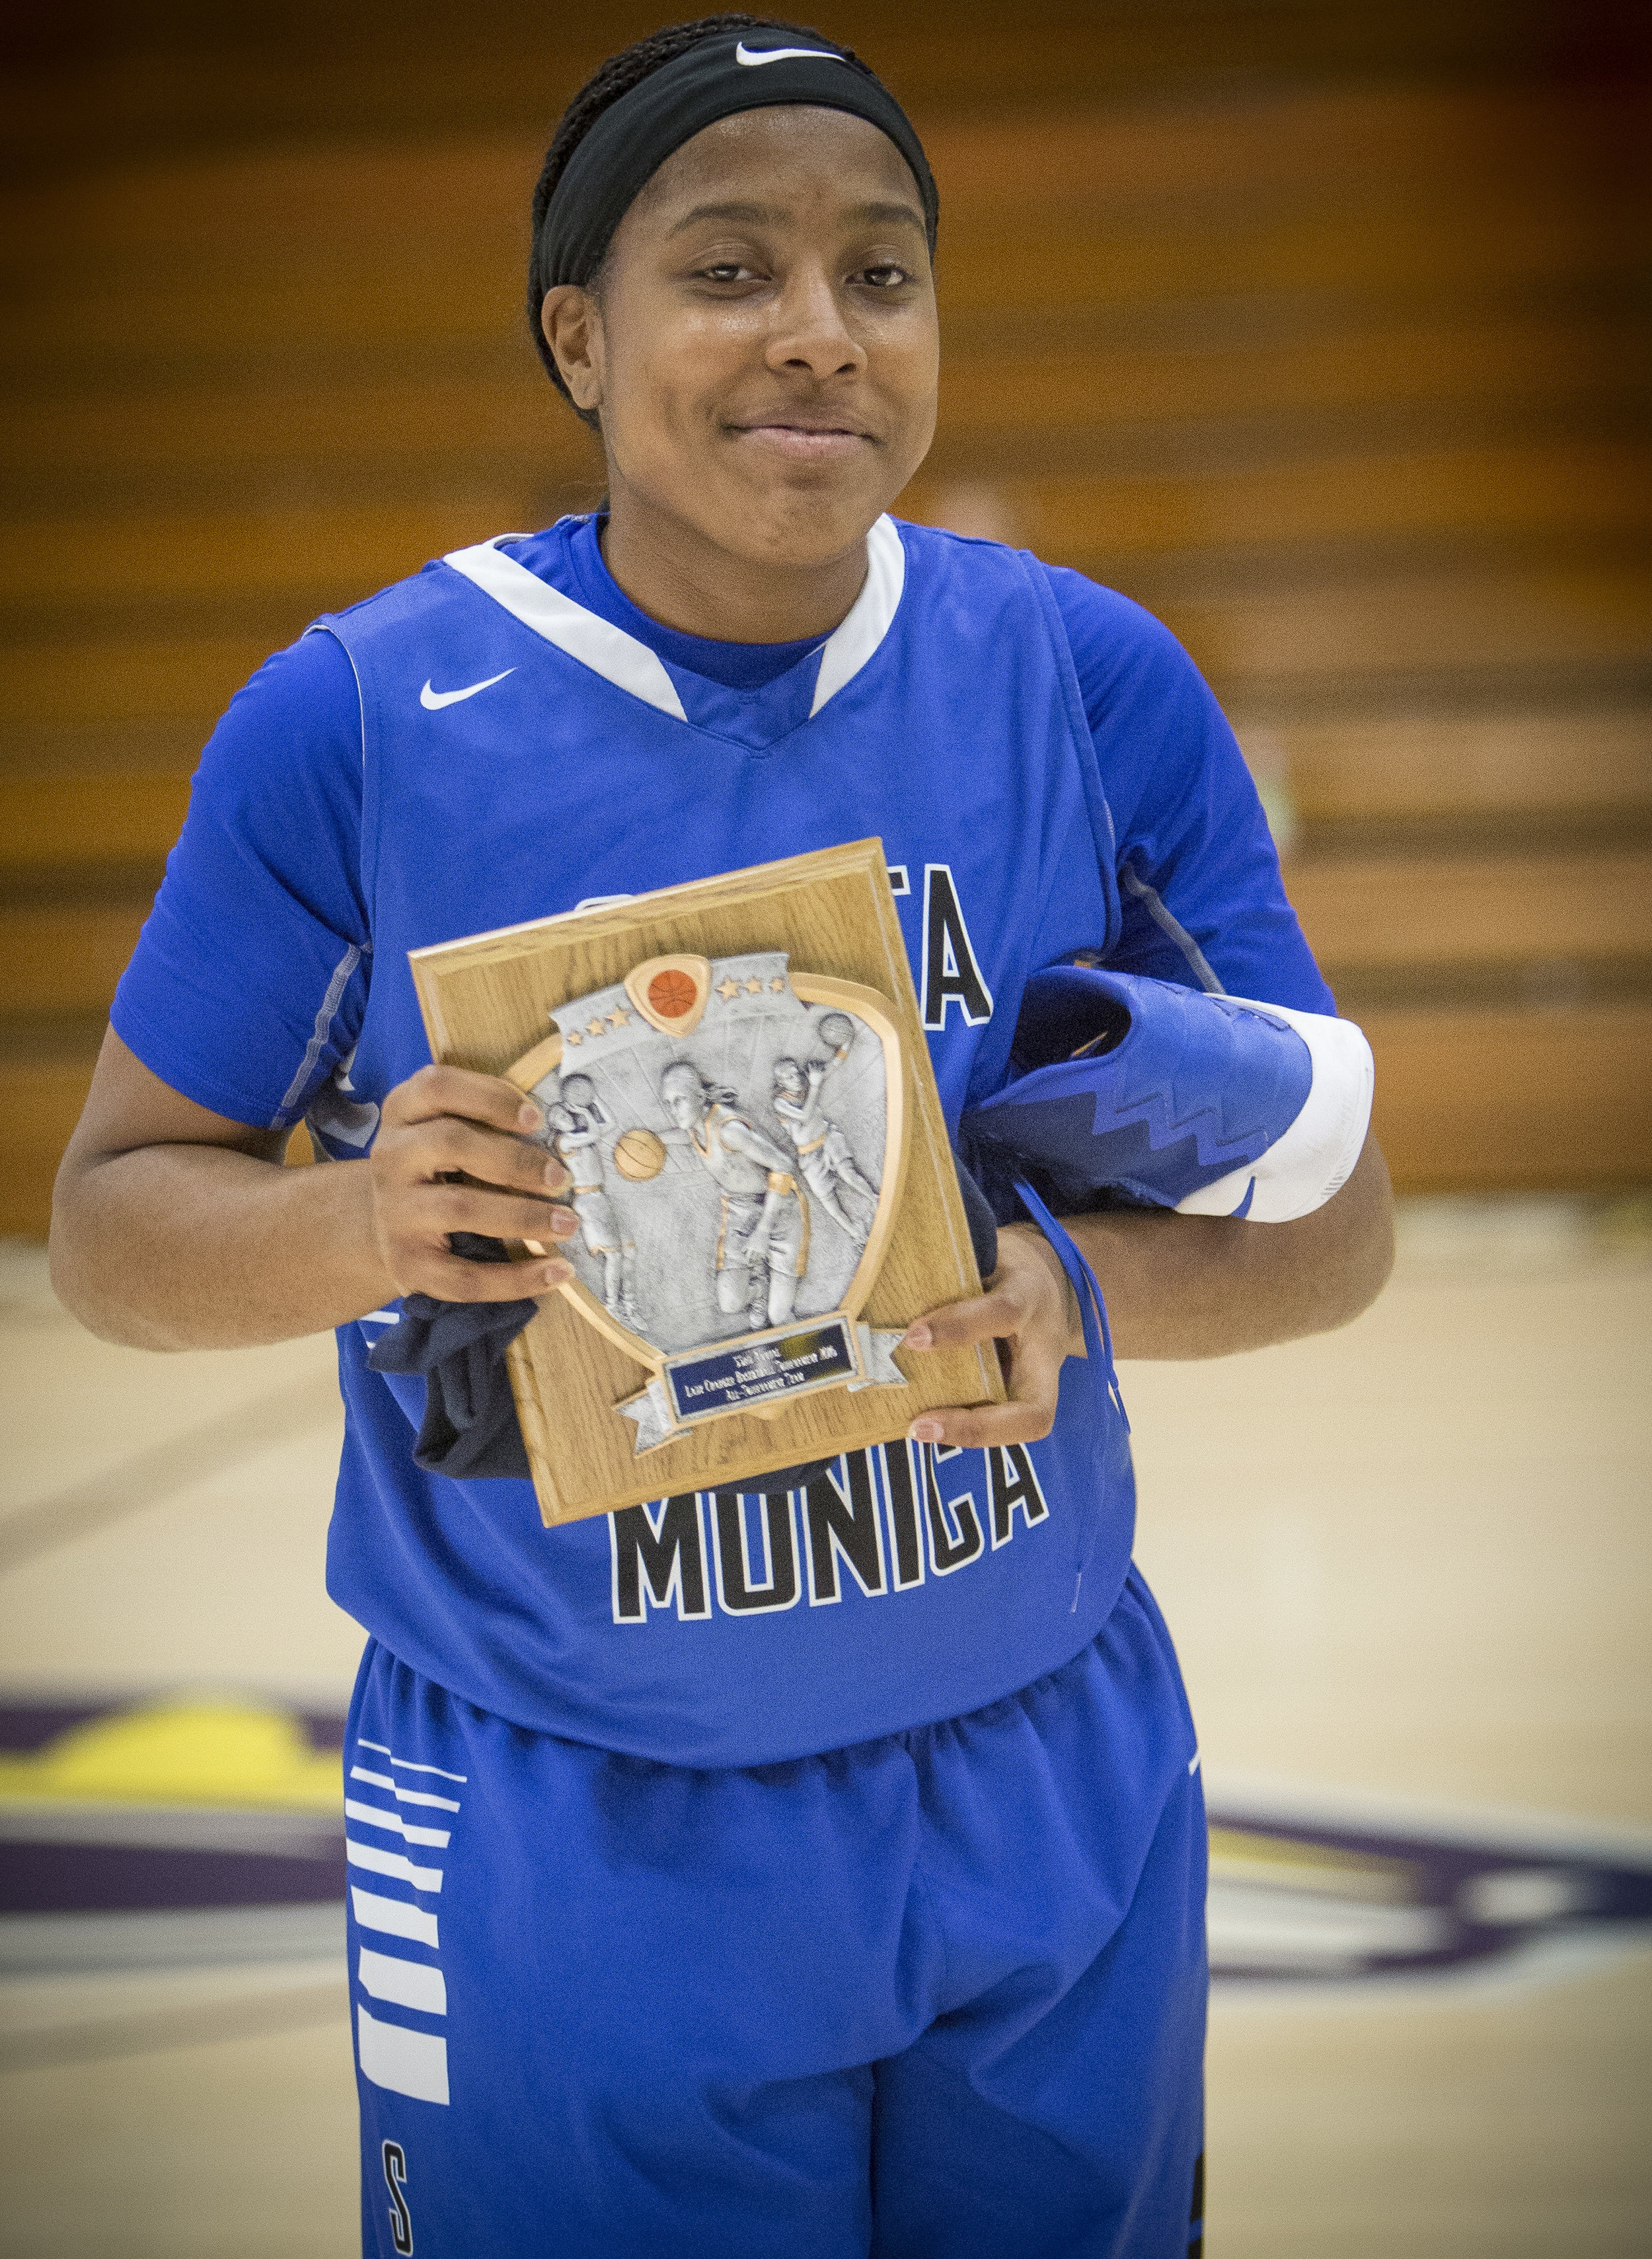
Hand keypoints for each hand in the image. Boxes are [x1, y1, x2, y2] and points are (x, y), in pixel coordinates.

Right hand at [368, 1065, 577, 1301]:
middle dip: (515, 1159)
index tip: (536, 1118)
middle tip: (560, 1178)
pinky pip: (464, 1277)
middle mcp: (391, 1157)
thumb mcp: (445, 1128)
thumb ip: (485, 1121)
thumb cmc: (437, 1166)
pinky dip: (516, 1279)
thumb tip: (562, 1134)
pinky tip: (556, 1272)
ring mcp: (395, 1212)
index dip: (490, 1097)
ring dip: (523, 1215)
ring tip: (567, 1223)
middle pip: (450, 1143)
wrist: (382, 1225)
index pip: (437, 1086)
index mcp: (402, 1113)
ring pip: (459, 1207)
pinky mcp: (408, 1264)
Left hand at [898, 1224, 1081, 1448]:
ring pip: (1018, 1426)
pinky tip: (920, 1423)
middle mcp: (1044, 1351)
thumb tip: (890, 1280)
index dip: (960, 1327)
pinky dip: (962, 1426)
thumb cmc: (1007, 1268)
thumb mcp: (990, 1254)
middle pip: (1033, 1411)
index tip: (914, 1337)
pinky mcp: (1024, 1398)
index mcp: (1031, 1298)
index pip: (1003, 1312)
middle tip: (918, 1426)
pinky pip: (998, 1420)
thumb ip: (954, 1272)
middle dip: (977, 1426)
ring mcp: (1040, 1383)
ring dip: (966, 1433)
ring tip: (915, 1429)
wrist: (1051, 1284)